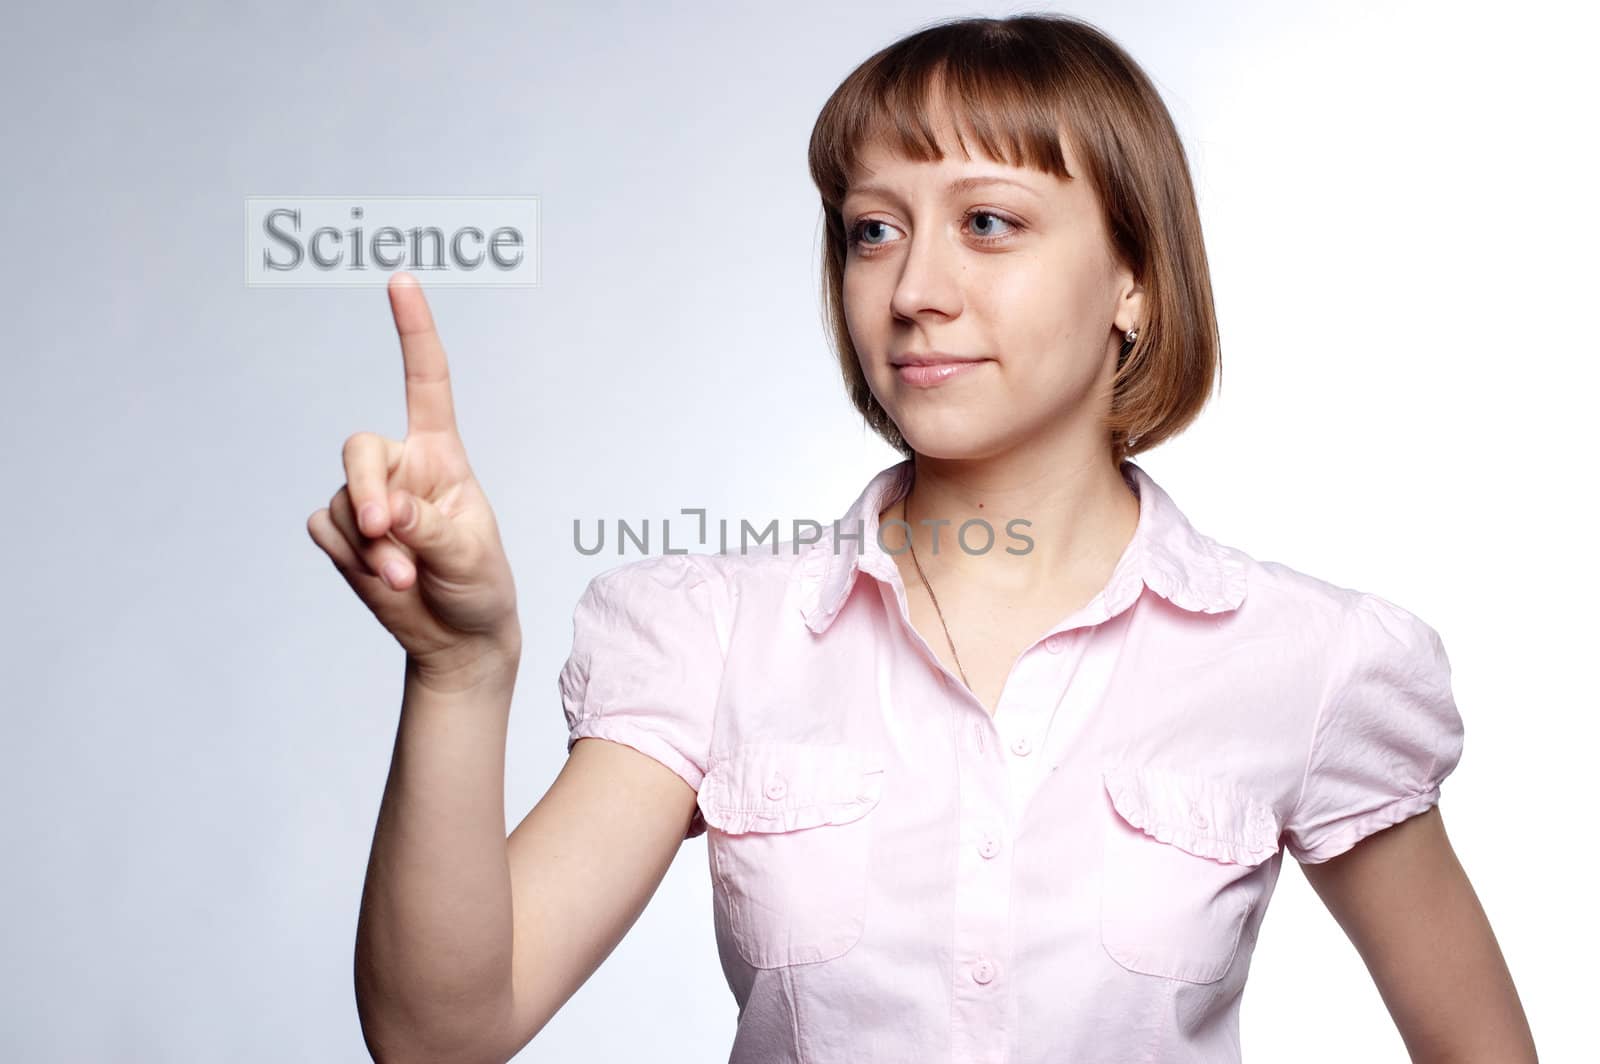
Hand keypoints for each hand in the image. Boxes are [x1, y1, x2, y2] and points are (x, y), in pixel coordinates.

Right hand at [307, 273, 520, 683]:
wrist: (457, 637)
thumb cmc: (478, 583)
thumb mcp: (471, 552)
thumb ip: (430, 526)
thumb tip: (384, 513)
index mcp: (441, 453)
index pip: (425, 381)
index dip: (414, 330)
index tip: (401, 280)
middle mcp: (399, 467)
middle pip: (358, 449)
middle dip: (365, 492)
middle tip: (387, 533)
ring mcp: (366, 499)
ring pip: (339, 502)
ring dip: (368, 546)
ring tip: (403, 577)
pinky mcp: (342, 534)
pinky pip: (324, 532)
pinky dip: (350, 559)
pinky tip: (381, 579)